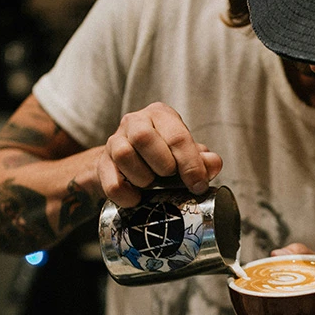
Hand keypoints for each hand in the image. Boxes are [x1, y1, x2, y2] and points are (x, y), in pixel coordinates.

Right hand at [98, 102, 222, 207]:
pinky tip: (136, 199)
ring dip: (142, 177)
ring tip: (151, 185)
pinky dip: (126, 195)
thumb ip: (202, 159)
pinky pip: (111, 182)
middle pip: (143, 137)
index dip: (190, 164)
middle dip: (162, 164)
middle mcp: (135, 122)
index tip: (198, 185)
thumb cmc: (163, 155)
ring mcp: (115, 141)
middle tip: (169, 177)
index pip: (177, 136)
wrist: (127, 163)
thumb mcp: (186, 153)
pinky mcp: (102, 163)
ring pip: (124, 155)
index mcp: (161, 115)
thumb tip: (213, 164)